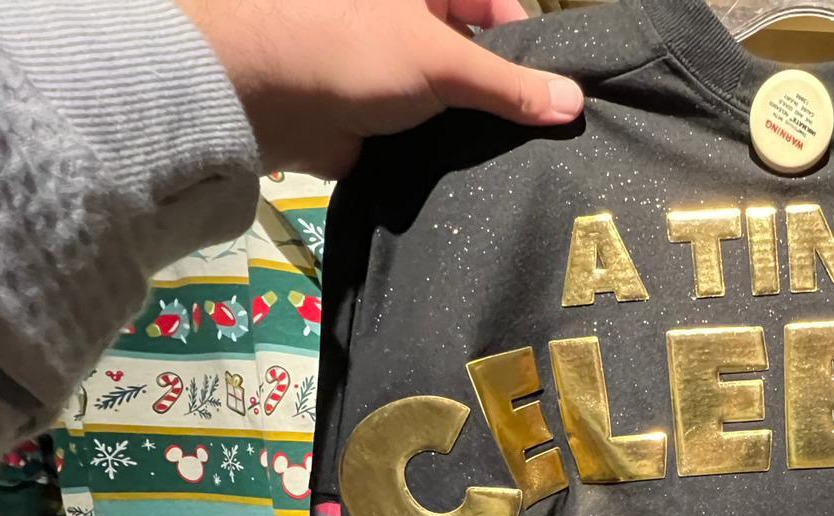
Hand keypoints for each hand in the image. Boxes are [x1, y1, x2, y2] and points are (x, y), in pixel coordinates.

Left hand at [176, 0, 584, 177]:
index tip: (560, 89)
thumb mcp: (443, 60)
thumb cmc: (352, 50)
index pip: (494, 6)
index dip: (529, 42)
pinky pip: (427, 137)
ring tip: (525, 164)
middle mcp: (408, 23)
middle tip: (552, 135)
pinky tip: (482, 181)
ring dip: (479, 130)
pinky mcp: (377, 121)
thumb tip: (574, 102)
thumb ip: (509, 86)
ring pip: (453, 101)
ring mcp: (392, 74)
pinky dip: (450, 156)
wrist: (259, 100)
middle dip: (507, 93)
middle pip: (477, 56)